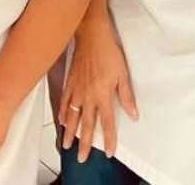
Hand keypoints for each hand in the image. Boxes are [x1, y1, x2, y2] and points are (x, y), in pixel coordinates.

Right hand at [58, 21, 138, 161]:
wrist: (91, 35)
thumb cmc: (109, 52)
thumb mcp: (123, 74)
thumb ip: (126, 96)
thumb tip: (133, 114)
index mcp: (103, 95)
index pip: (107, 123)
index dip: (109, 139)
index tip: (110, 153)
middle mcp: (88, 96)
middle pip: (86, 125)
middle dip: (85, 144)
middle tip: (82, 158)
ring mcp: (77, 90)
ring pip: (72, 116)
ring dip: (70, 132)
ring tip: (67, 145)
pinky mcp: (70, 82)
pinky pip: (64, 101)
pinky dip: (62, 112)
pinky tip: (61, 120)